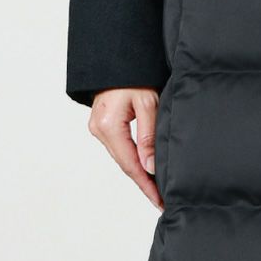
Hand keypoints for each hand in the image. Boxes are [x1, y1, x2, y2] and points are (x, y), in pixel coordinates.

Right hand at [88, 87, 162, 209]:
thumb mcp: (148, 103)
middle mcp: (99, 130)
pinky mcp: (102, 125)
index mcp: (109, 126)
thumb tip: (150, 167)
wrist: (118, 59)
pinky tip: (145, 170)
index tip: (159, 200)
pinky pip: (119, 148)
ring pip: (122, 158)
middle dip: (144, 183)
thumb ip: (149, 137)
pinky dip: (132, 160)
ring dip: (139, 173)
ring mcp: (98, 128)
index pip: (130, 164)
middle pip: (124, 164)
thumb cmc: (134, 75)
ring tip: (157, 189)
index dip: (146, 185)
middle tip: (162, 200)